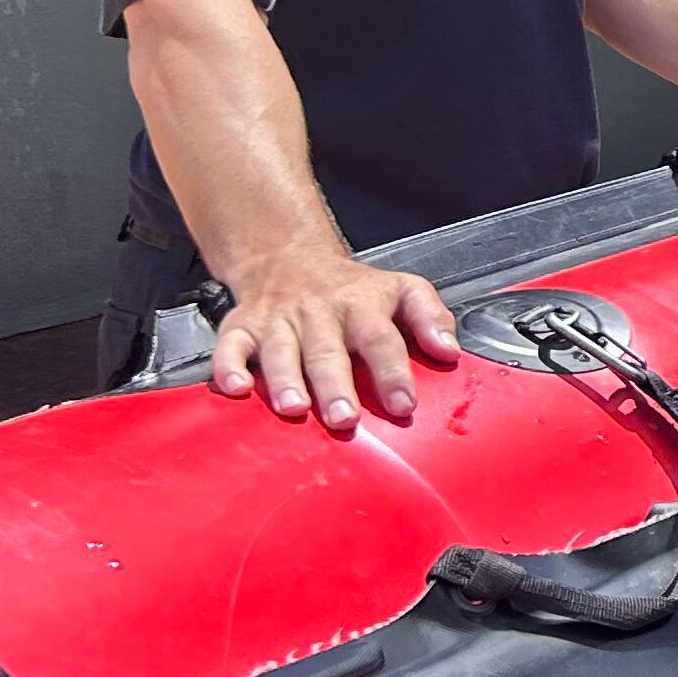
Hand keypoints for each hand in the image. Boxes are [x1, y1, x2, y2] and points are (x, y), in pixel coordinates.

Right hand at [211, 246, 463, 432]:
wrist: (291, 258)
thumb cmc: (354, 289)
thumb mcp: (403, 288)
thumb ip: (431, 316)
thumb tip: (449, 351)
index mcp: (362, 306)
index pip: (381, 339)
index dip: (392, 373)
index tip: (403, 405)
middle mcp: (319, 313)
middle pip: (327, 351)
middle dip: (336, 386)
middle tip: (344, 418)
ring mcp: (279, 320)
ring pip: (280, 350)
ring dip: (285, 380)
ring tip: (295, 409)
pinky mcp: (243, 325)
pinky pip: (229, 345)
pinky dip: (228, 366)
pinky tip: (236, 388)